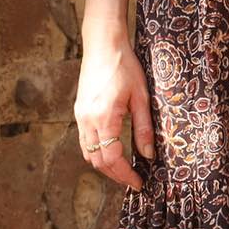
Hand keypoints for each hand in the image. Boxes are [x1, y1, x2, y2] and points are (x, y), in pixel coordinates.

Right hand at [74, 35, 155, 191]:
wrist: (103, 45)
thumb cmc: (125, 66)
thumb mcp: (141, 97)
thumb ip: (144, 128)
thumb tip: (148, 155)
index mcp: (104, 117)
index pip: (112, 158)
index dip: (125, 175)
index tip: (138, 182)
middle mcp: (87, 120)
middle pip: (97, 161)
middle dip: (115, 174)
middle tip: (133, 180)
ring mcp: (80, 116)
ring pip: (88, 153)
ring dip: (104, 165)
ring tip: (123, 170)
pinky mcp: (79, 111)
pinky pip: (85, 140)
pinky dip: (97, 152)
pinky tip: (111, 151)